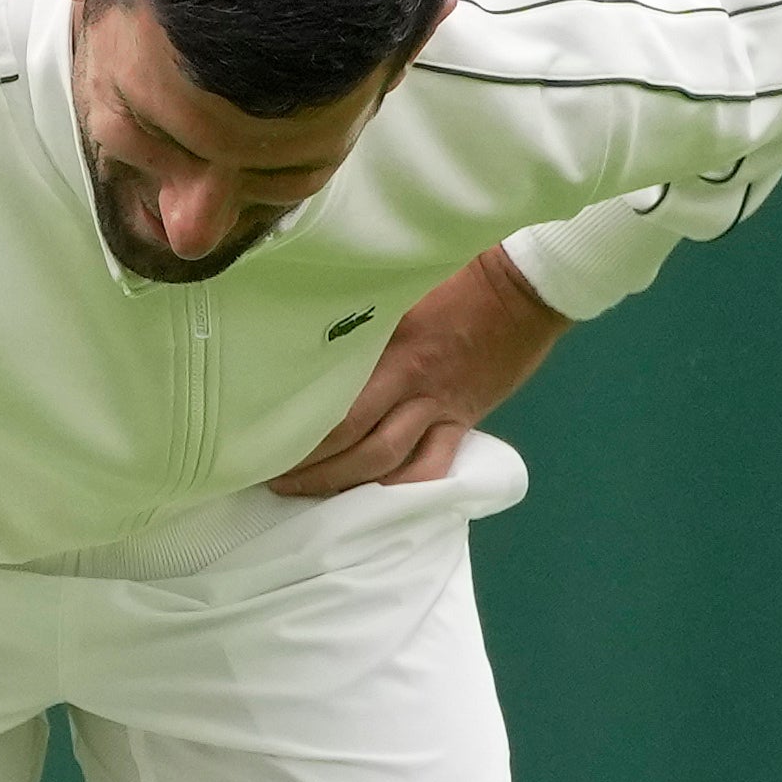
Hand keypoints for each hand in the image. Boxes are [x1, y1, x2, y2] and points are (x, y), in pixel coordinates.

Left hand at [269, 245, 563, 498]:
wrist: (522, 287)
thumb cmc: (455, 278)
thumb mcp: (395, 291)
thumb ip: (356, 321)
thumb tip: (303, 338)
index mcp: (385, 347)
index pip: (332, 399)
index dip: (294, 429)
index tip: (259, 441)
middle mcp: (408, 382)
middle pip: (351, 439)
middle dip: (310, 468)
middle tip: (272, 481)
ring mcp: (438, 407)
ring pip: (386, 461)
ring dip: (345, 485)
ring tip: (309, 496)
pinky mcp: (464, 421)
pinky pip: (432, 467)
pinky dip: (403, 489)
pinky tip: (374, 503)